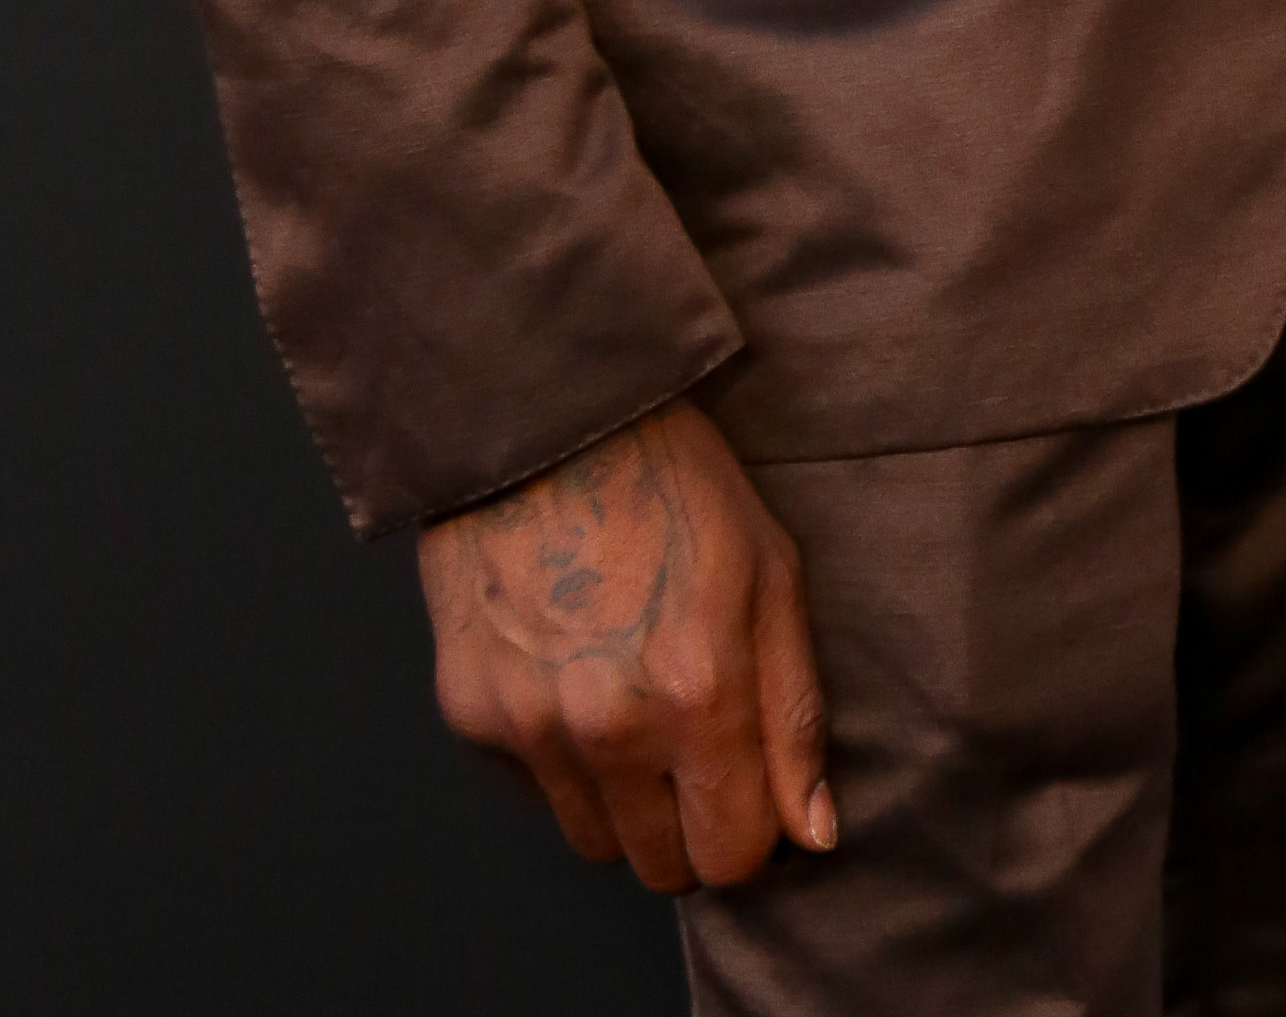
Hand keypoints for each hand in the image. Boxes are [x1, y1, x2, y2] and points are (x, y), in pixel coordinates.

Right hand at [418, 399, 835, 892]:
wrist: (545, 418)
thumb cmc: (672, 482)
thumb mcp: (769, 573)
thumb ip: (794, 716)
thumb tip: (815, 834)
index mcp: (698, 692)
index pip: (733, 856)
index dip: (751, 826)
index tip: (749, 781)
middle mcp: (609, 729)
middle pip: (662, 868)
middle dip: (688, 823)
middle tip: (692, 741)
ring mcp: (531, 728)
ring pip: (593, 843)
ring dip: (622, 801)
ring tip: (631, 700)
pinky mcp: (470, 717)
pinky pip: (533, 792)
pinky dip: (560, 760)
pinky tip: (572, 673)